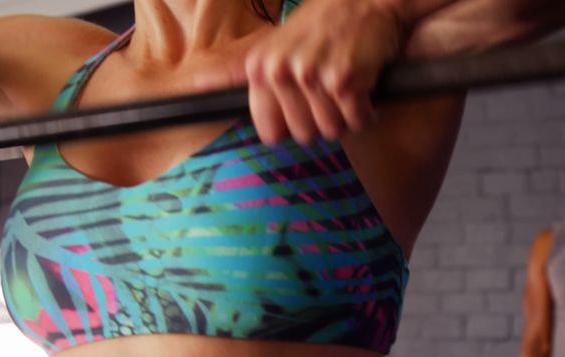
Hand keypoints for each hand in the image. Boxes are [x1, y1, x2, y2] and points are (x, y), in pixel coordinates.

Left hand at [198, 0, 403, 144]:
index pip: (271, 133)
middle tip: (331, 92)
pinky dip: (367, 111)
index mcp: (259, 69)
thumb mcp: (271, 44)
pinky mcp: (343, 80)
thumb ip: (236, 70)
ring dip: (347, 116)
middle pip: (305, 135)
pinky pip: (357, 121)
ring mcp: (311, 76)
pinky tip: (365, 87)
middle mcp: (280, 72)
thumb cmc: (319, 25)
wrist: (363, 0)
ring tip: (348, 86)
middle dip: (324, 120)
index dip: (293, 125)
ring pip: (332, 130)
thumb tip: (197, 83)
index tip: (305, 107)